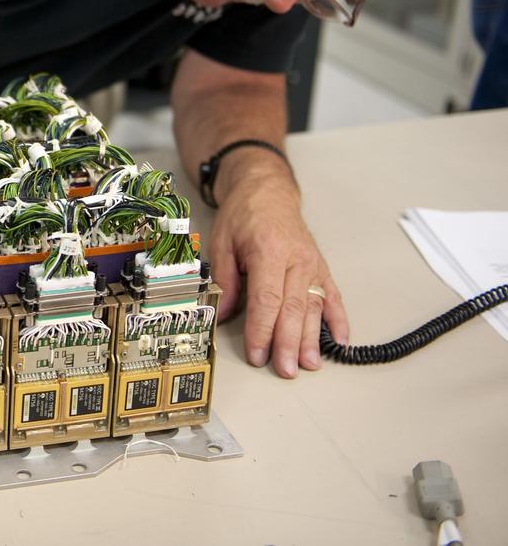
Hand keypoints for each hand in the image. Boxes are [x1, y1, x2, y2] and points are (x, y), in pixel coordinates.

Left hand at [209, 171, 348, 377]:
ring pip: (314, 307)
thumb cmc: (244, 215)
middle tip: (284, 370)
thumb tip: (221, 314)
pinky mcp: (321, 269)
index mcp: (268, 251)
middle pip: (293, 308)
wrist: (267, 191)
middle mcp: (296, 260)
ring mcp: (312, 265)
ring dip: (312, 339)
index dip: (262, 329)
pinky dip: (338, 320)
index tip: (258, 353)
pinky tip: (340, 342)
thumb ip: (224, 279)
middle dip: (288, 342)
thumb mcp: (221, 241)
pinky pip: (333, 297)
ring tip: (309, 364)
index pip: (267, 298)